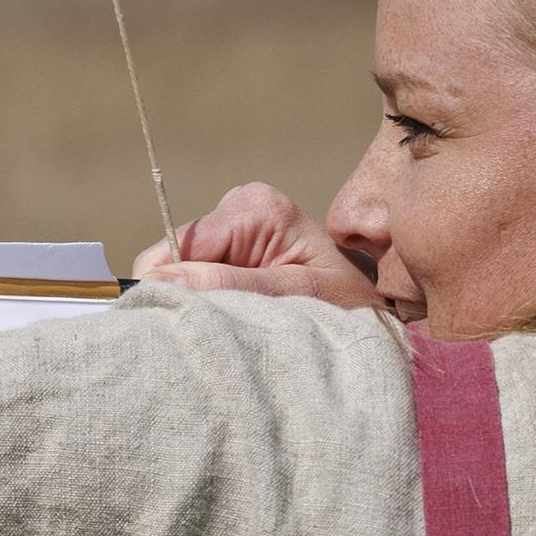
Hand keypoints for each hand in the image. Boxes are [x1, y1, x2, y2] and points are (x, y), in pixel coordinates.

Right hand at [131, 180, 380, 304]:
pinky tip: (231, 317)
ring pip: (182, 269)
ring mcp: (235, 222)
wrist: (374, 305)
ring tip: (230, 326)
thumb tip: (162, 280)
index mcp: (256, 207)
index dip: (170, 287)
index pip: (183, 246)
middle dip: (186, 295)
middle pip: (177, 256)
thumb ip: (230, 286)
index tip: (182, 327)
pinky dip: (207, 300)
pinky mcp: (234, 243)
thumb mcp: (295, 297)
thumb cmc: (347, 302)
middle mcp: (239, 204)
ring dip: (197, 301)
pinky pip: (198, 274)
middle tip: (213, 331)